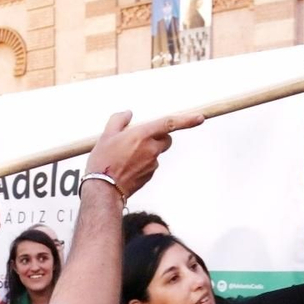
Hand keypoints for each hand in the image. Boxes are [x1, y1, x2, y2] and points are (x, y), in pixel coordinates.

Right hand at [85, 110, 203, 198]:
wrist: (104, 189)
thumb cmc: (104, 162)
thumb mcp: (106, 135)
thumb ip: (119, 120)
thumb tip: (128, 114)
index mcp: (142, 135)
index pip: (170, 123)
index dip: (187, 119)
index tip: (200, 118)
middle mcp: (151, 149)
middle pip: (166, 139)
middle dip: (159, 136)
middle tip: (141, 138)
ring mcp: (152, 164)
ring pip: (156, 153)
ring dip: (147, 151)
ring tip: (126, 157)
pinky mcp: (150, 176)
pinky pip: (151, 165)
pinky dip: (143, 164)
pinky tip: (127, 167)